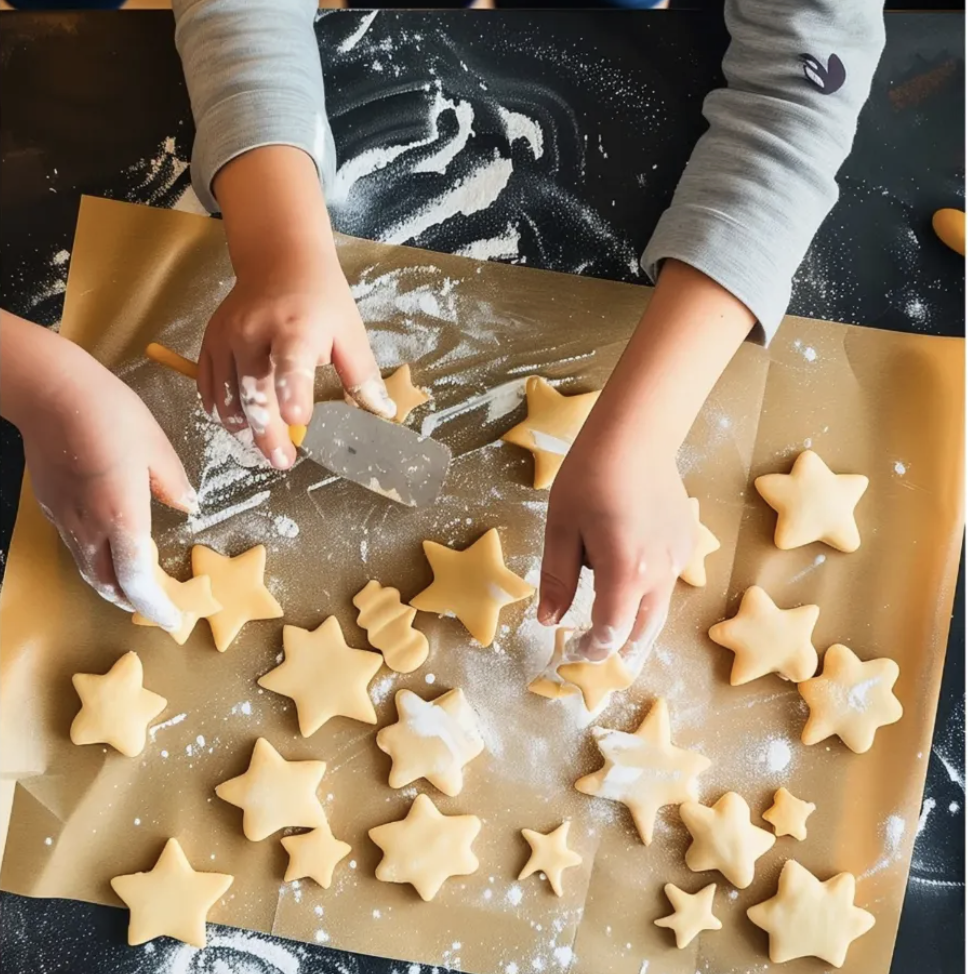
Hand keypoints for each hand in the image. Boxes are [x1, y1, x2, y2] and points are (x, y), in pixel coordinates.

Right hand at [1, 312, 192, 627]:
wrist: (47, 390)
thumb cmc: (109, 412)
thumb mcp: (156, 445)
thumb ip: (173, 483)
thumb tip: (187, 505)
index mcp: (120, 515)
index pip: (136, 579)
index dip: (155, 605)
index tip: (174, 619)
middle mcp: (87, 526)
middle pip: (107, 583)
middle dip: (134, 602)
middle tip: (159, 607)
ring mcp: (64, 517)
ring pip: (87, 568)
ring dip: (113, 585)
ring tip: (137, 588)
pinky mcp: (50, 505)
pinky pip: (75, 546)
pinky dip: (96, 561)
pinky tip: (110, 550)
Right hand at [202, 145, 393, 468]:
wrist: (278, 259)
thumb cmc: (321, 299)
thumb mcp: (350, 332)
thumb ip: (362, 375)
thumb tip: (382, 414)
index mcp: (296, 328)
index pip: (290, 362)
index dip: (292, 392)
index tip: (298, 420)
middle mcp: (254, 332)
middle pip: (253, 391)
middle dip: (267, 433)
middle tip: (284, 460)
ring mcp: (226, 339)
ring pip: (226, 398)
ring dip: (244, 431)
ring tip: (267, 450)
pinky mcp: (209, 344)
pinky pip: (209, 390)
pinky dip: (223, 415)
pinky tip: (243, 428)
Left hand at [539, 421, 696, 659]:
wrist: (635, 435)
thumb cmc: (590, 476)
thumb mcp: (560, 528)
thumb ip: (557, 580)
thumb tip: (549, 621)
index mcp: (625, 571)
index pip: (611, 632)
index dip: (591, 649)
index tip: (572, 652)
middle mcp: (660, 572)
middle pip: (641, 631)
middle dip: (617, 648)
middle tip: (592, 651)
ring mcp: (679, 558)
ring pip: (658, 608)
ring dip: (635, 623)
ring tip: (610, 626)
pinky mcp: (687, 542)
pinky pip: (668, 581)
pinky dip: (648, 593)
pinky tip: (630, 579)